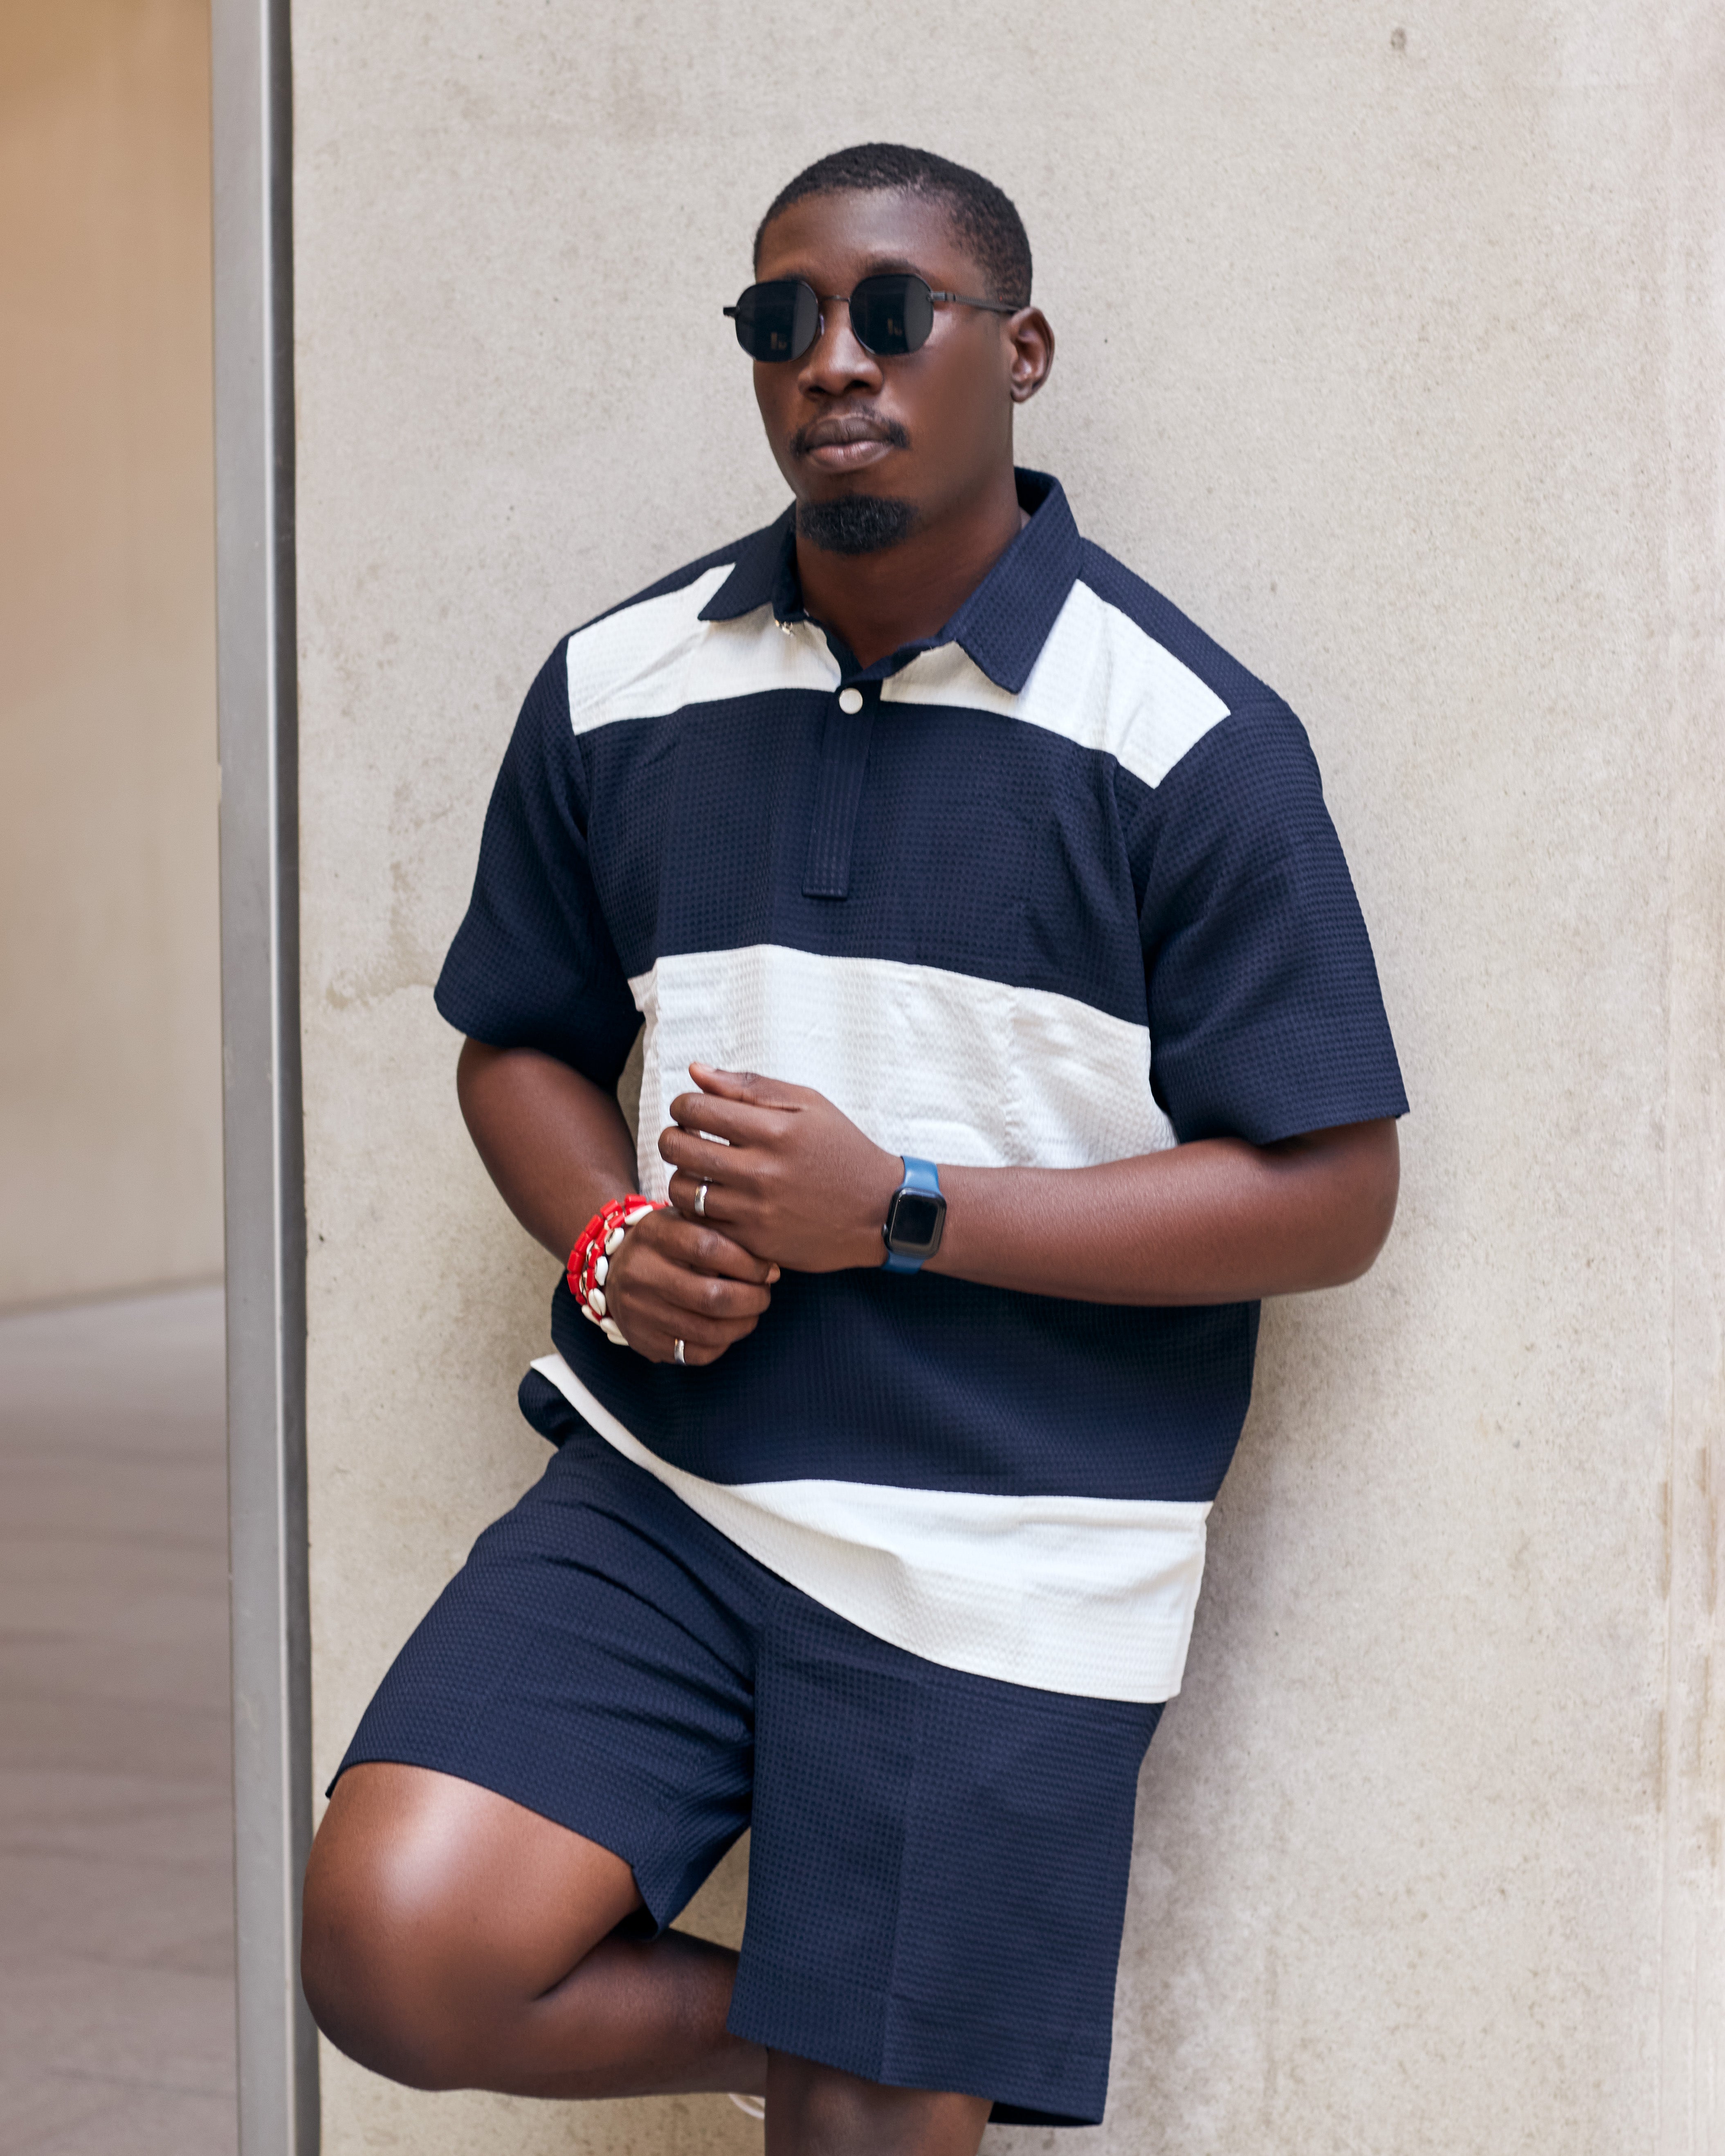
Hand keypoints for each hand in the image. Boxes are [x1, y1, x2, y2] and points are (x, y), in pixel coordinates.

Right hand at [601, 1206, 779, 1366]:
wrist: (612, 1270)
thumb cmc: (665, 1243)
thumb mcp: (683, 1220)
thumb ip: (719, 1230)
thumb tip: (768, 1264)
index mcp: (653, 1234)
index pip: (710, 1249)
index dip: (748, 1264)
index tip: (768, 1270)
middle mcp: (640, 1273)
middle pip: (712, 1297)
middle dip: (753, 1299)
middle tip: (765, 1293)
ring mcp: (638, 1311)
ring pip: (707, 1331)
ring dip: (743, 1324)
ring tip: (752, 1312)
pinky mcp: (642, 1340)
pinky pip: (694, 1354)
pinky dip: (721, 1344)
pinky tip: (728, 1329)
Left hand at [658, 1066, 901, 1272]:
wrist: (879, 1210)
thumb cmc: (842, 1151)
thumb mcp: (808, 1105)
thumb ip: (749, 1087)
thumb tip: (696, 1071)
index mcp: (775, 1130)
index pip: (695, 1109)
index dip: (682, 1105)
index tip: (691, 1110)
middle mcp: (762, 1171)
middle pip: (678, 1149)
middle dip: (673, 1137)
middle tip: (687, 1138)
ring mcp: (756, 1211)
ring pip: (682, 1190)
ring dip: (681, 1176)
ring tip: (699, 1170)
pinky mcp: (755, 1242)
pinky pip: (701, 1225)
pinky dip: (698, 1211)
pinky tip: (714, 1200)